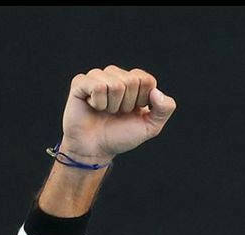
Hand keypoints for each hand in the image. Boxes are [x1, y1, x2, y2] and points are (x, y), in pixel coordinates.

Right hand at [60, 65, 176, 160]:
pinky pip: (98, 86)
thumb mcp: (150, 127)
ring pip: (115, 84)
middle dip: (127, 104)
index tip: (133, 112)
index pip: (147, 80)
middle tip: (117, 113)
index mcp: (134, 82)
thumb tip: (156, 92)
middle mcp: (116, 75)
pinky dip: (99, 103)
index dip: (143, 100)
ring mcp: (97, 76)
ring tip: (106, 111)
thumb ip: (163, 110)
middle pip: (132, 80)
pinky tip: (93, 107)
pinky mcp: (81, 82)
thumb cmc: (121, 136)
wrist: (96, 149)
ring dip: (112, 105)